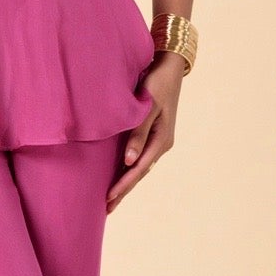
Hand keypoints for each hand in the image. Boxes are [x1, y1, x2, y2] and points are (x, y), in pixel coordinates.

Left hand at [106, 51, 183, 211]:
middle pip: (139, 173)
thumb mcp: (148, 107)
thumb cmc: (157, 83)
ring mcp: (158, 140)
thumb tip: (129, 161)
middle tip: (106, 209)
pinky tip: (119, 174)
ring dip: (126, 182)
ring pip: (139, 167)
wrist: (169, 66)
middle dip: (124, 190)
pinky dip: (128, 168)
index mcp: (162, 140)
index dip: (123, 185)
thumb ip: (138, 133)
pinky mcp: (153, 133)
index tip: (108, 199)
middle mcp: (161, 144)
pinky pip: (139, 156)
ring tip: (111, 199)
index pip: (139, 169)